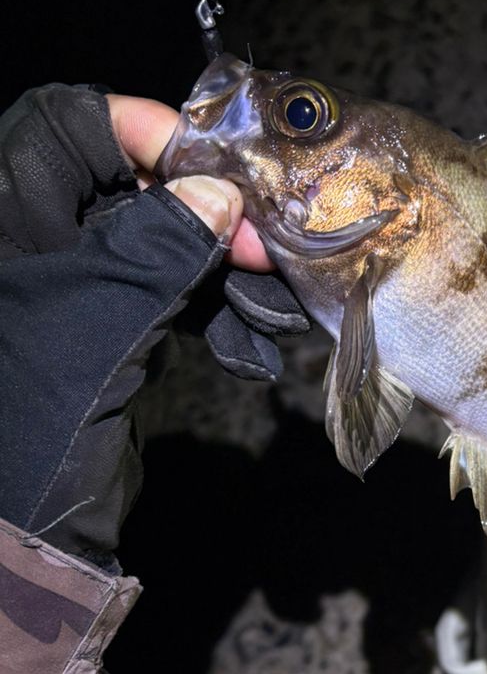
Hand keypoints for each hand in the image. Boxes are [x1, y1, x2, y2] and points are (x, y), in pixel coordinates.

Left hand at [0, 81, 306, 568]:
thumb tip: (215, 195)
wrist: (15, 546)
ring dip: (219, 272)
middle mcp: (28, 247)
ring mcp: (65, 296)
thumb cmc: (25, 428)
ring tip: (272, 307)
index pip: (63, 128)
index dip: (138, 129)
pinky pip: (162, 303)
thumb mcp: (90, 323)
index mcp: (2, 221)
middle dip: (203, 215)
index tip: (214, 165)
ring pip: (155, 249)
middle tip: (266, 246)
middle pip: (124, 189)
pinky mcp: (98, 341)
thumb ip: (152, 249)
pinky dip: (210, 317)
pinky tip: (250, 347)